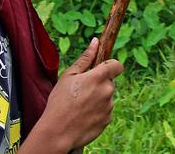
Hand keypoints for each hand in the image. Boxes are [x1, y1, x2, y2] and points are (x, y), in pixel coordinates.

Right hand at [26, 37, 122, 151]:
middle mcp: (108, 91)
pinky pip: (105, 111)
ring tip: (79, 105)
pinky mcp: (107, 120)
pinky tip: (83, 115)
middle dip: (99, 84)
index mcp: (99, 77)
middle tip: (81, 91)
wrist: (57, 132)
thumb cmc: (60, 102)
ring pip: (107, 97)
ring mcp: (109, 106)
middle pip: (109, 82)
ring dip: (98, 98)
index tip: (101, 69)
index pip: (117, 65)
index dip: (110, 66)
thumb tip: (96, 42)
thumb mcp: (69, 76)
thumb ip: (85, 58)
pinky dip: (97, 112)